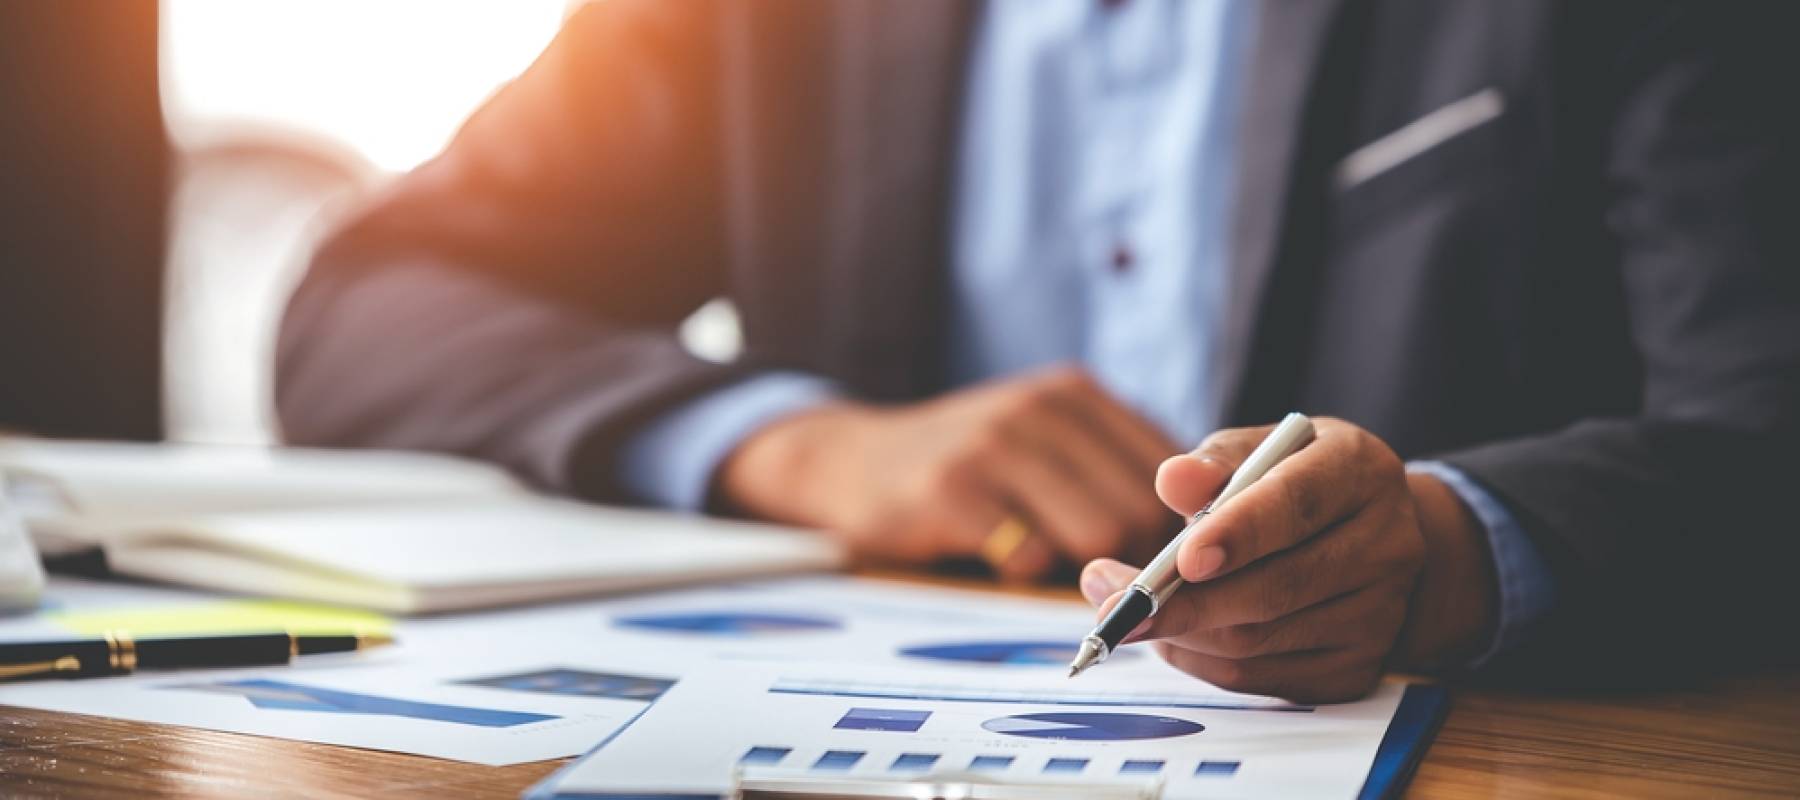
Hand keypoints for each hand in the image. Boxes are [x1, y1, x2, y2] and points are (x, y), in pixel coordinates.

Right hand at [717, 366, 1179, 581]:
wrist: (848, 461)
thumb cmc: (966, 466)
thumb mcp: (1042, 439)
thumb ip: (1111, 467)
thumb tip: (1204, 529)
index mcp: (1076, 394)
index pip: (1174, 470)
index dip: (1177, 526)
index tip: (1157, 559)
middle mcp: (1041, 407)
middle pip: (1142, 509)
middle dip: (1134, 559)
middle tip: (1107, 580)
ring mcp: (994, 444)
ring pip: (1096, 536)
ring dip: (1085, 573)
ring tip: (1056, 573)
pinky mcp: (951, 490)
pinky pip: (1028, 558)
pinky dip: (1025, 575)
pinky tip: (1000, 560)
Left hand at [1080, 418, 1497, 702]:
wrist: (1374, 538)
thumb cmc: (1298, 482)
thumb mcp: (1263, 450)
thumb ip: (1217, 462)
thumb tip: (1171, 479)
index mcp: (1359, 473)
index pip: (1296, 505)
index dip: (1239, 533)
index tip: (1183, 557)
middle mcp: (1384, 545)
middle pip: (1275, 588)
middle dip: (1183, 602)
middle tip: (1111, 598)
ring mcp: (1378, 613)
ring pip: (1260, 640)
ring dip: (1181, 633)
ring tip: (1127, 612)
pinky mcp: (1358, 666)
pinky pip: (1262, 678)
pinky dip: (1202, 662)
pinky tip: (1171, 636)